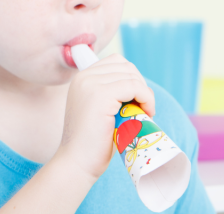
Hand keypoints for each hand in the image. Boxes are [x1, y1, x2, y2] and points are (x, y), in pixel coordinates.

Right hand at [54, 54, 154, 182]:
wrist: (77, 161)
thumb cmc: (92, 142)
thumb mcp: (99, 111)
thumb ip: (111, 95)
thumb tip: (141, 88)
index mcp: (81, 78)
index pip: (116, 62)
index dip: (132, 79)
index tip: (136, 101)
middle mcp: (83, 77)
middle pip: (126, 66)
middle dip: (140, 85)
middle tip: (143, 109)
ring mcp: (90, 84)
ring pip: (131, 76)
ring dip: (145, 93)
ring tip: (145, 113)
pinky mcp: (101, 95)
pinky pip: (134, 86)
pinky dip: (146, 98)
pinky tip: (146, 113)